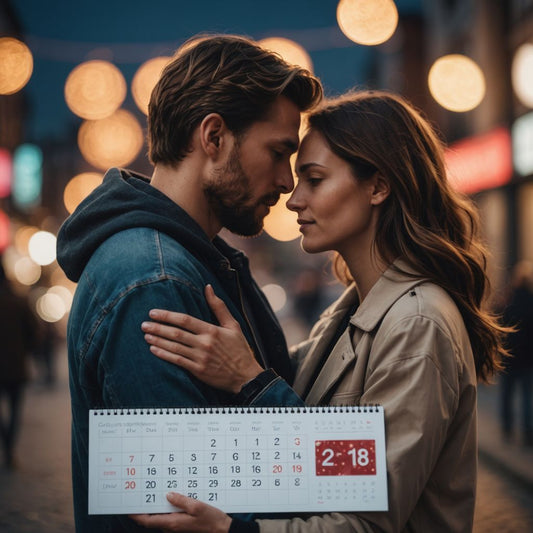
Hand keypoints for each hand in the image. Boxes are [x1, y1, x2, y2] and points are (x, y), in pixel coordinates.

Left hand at [130, 491, 231, 531]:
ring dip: (156, 506)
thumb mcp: (197, 507)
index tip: (128, 507)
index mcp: (172, 523)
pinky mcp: (181, 524)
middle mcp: (171, 526)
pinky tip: (171, 497)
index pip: (147, 520)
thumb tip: (168, 495)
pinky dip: (166, 507)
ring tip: (155, 491)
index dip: (136, 515)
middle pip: (152, 518)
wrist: (221, 530)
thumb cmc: (210, 520)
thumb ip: (181, 500)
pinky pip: (169, 516)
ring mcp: (176, 526)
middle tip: (141, 492)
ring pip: (160, 516)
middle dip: (145, 507)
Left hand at [141, 285, 263, 393]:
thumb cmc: (239, 349)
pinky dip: (164, 355)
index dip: (167, 316)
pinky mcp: (198, 371)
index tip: (153, 312)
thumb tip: (208, 287)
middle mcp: (205, 343)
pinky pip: (177, 361)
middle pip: (176, 333)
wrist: (246, 376)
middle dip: (158, 327)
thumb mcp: (233, 325)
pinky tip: (154, 349)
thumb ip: (219, 306)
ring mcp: (200, 358)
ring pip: (174, 347)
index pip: (185, 320)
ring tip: (146, 334)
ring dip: (158, 340)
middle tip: (144, 323)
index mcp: (212, 330)